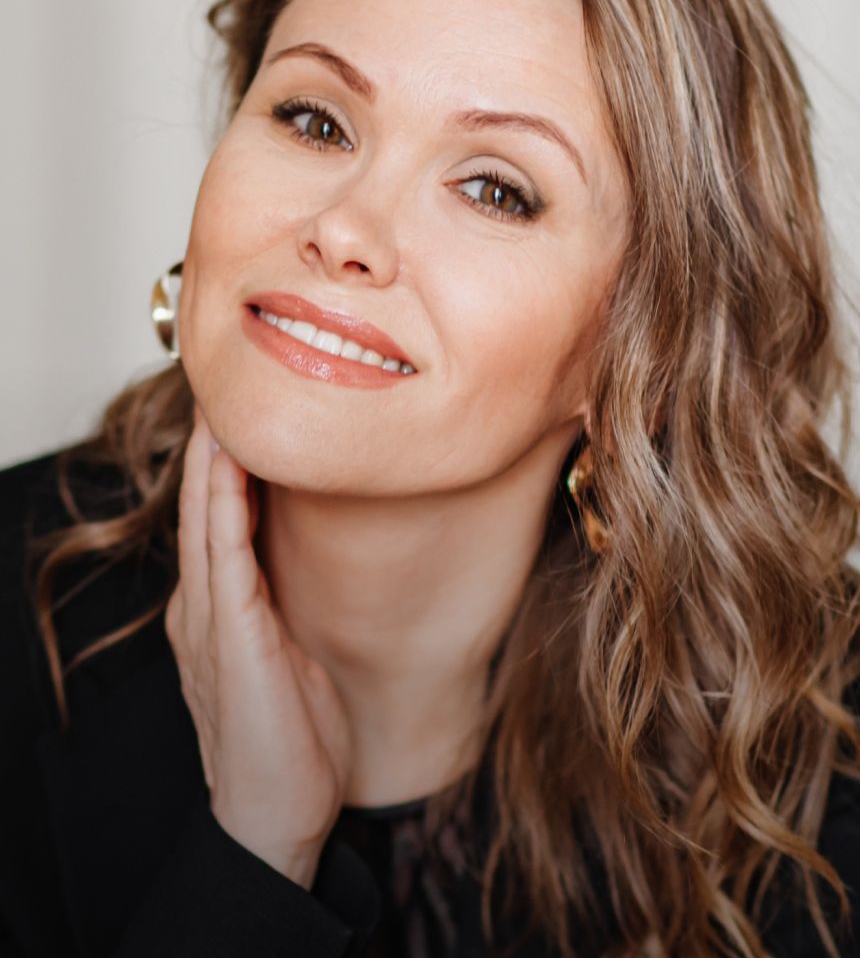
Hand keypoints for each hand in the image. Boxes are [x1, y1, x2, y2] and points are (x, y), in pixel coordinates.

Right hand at [164, 403, 353, 888]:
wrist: (277, 816)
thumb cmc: (295, 742)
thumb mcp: (293, 656)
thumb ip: (287, 605)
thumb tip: (312, 559)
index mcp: (220, 612)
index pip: (219, 521)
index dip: (227, 466)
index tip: (247, 414)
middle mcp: (204, 607)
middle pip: (204, 508)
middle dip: (214, 448)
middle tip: (228, 385)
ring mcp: (209, 619)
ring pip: (206, 518)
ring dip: (214, 459)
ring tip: (224, 403)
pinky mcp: (228, 634)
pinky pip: (222, 553)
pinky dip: (223, 502)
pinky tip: (230, 462)